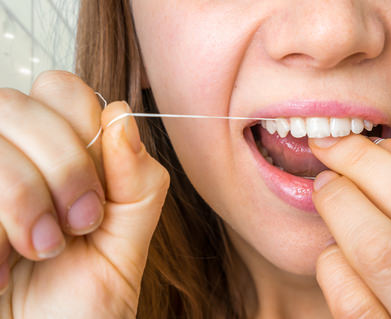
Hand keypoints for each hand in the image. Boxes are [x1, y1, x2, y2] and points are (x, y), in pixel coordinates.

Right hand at [0, 71, 168, 317]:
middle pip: (18, 105)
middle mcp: (10, 154)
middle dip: (60, 167)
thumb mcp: (124, 246)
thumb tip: (122, 116)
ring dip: (22, 199)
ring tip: (41, 250)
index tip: (98, 198)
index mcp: (59, 155)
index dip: (85, 135)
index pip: (63, 91)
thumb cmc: (78, 306)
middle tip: (78, 225)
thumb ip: (137, 184)